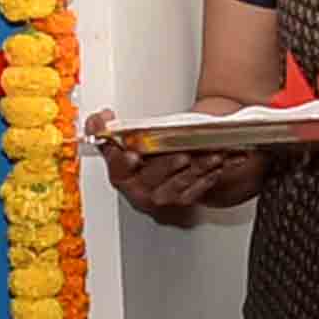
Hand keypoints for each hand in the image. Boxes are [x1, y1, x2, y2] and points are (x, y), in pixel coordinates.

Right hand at [97, 127, 263, 222]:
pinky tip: (218, 164)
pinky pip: (198, 190)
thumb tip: (99, 118)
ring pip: (180, 185)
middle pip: (153, 179)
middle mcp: (140, 191)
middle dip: (168, 166)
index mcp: (121, 176)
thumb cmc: (140, 157)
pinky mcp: (184, 200)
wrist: (160, 173)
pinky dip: (210, 175)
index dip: (124, 163)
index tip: (132, 156)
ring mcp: (162, 198)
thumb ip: (105, 129)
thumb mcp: (119, 141)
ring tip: (210, 156)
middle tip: (181, 155)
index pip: (119, 170)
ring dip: (197, 169)